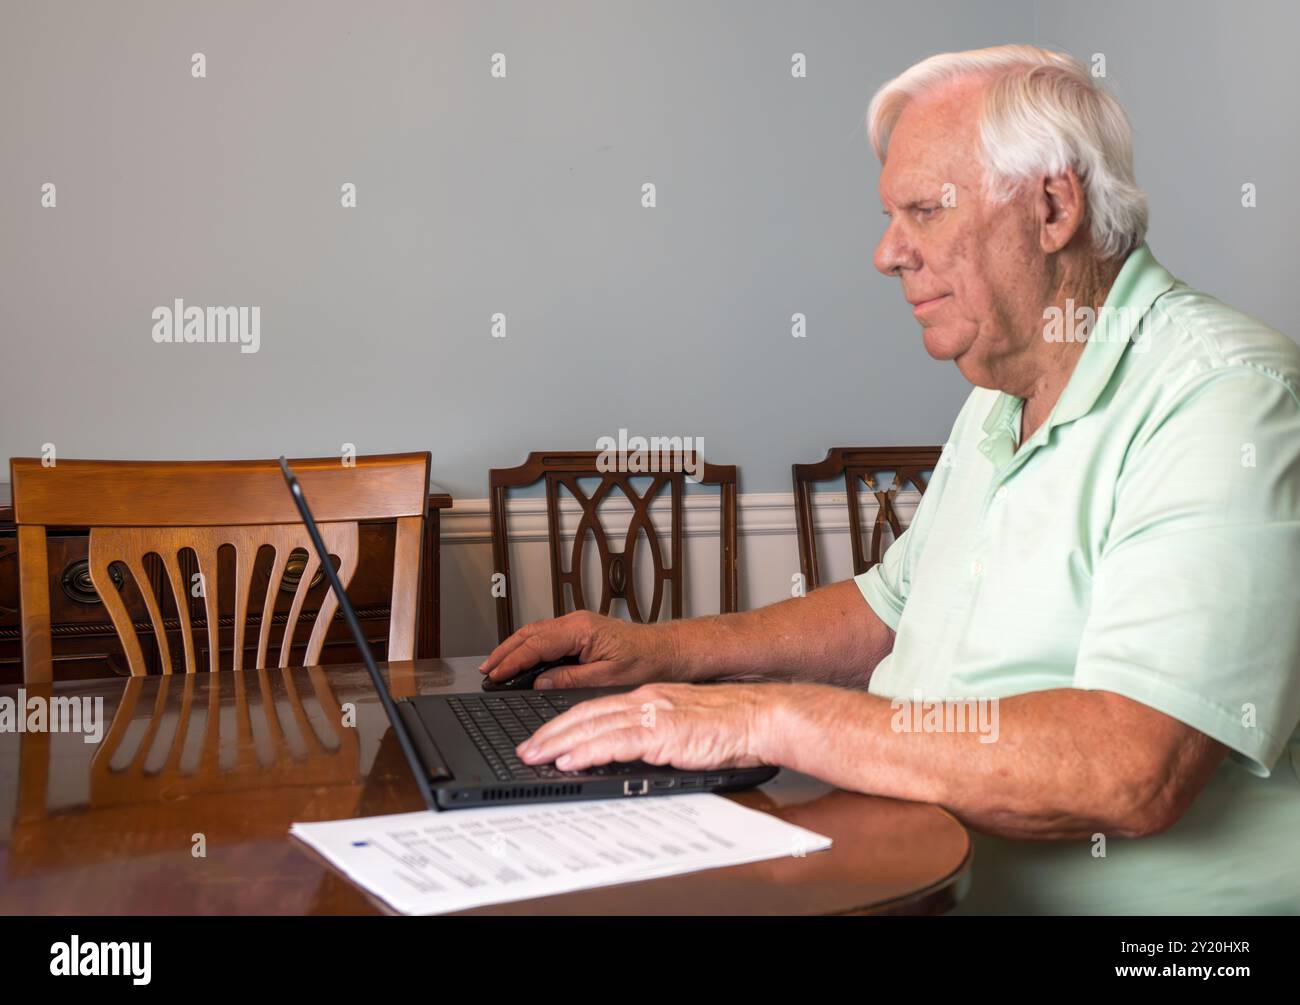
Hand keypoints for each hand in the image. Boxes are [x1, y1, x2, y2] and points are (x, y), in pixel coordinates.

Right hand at [479, 611, 677, 688]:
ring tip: (496, 666)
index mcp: (581, 630)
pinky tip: (521, 660)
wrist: (665, 651)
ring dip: (514, 649)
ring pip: (535, 633)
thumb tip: (539, 683)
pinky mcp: (580, 632)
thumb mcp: (607, 677)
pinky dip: (529, 648)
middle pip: (529, 634)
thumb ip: (570, 679)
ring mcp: (577, 625)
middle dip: (505, 652)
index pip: (536, 644)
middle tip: (486, 670)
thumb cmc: (645, 661)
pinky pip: (546, 636)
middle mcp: (576, 622)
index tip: (496, 675)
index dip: (513, 661)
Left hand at [516, 682, 780, 771]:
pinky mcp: (663, 733)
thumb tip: (631, 752)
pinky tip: (569, 760)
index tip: (545, 738)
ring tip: (535, 757)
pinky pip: (615, 742)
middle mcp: (647, 701)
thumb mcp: (685, 726)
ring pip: (592, 725)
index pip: (596, 708)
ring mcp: (654, 714)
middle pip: (586, 714)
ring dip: (558, 743)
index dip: (566, 723)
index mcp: (651, 698)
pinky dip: (587, 751)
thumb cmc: (733, 726)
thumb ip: (656, 734)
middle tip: (526, 749)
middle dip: (551, 733)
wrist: (762, 717)